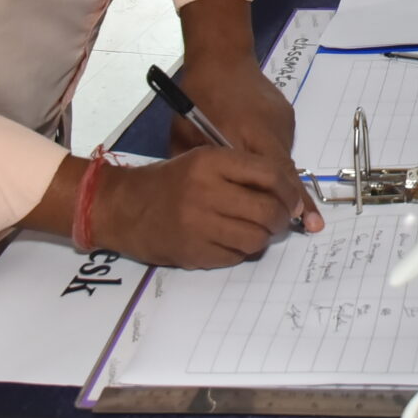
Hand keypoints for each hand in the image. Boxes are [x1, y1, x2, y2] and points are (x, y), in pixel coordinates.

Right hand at [90, 148, 310, 267]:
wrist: (123, 208)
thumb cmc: (170, 182)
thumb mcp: (204, 161)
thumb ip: (244, 172)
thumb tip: (291, 196)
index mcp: (211, 162)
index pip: (270, 175)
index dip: (291, 191)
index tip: (295, 201)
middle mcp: (205, 191)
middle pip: (268, 210)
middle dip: (284, 218)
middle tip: (282, 220)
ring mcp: (199, 225)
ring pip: (257, 238)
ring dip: (266, 237)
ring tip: (259, 231)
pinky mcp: (194, 252)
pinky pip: (237, 256)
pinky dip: (243, 251)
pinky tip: (233, 241)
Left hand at [172, 53, 318, 231]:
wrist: (221, 56)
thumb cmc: (197, 96)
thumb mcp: (185, 135)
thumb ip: (198, 167)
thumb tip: (207, 201)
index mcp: (243, 132)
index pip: (272, 173)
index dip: (286, 199)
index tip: (299, 221)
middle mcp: (269, 127)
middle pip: (287, 170)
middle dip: (295, 197)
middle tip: (307, 223)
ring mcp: (281, 120)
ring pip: (284, 158)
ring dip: (279, 177)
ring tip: (272, 193)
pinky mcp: (285, 114)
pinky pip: (282, 143)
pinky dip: (274, 157)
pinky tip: (261, 159)